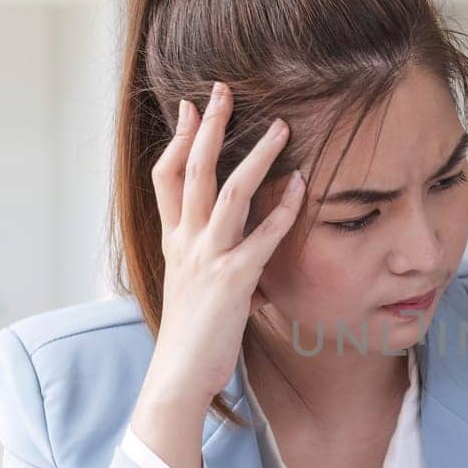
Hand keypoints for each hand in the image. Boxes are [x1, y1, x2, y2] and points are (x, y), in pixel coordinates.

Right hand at [147, 80, 304, 408]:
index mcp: (174, 242)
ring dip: (256, 156)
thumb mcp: (196, 290)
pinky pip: (261, 236)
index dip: (176, 139)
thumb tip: (242, 259)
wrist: (179, 377)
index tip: (188, 107)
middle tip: (222, 90)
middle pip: (192, 170)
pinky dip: (283, 209)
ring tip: (280, 127)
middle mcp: (186, 242)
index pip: (165, 177)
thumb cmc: (193, 337)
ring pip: (228, 192)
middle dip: (208, 127)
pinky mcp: (233, 279)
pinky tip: (302, 186)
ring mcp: (208, 258)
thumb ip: (214, 264)